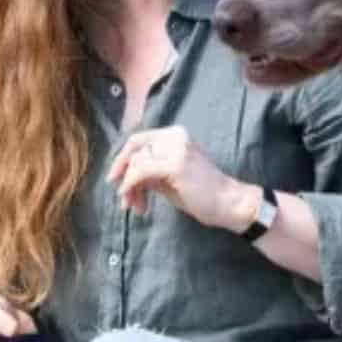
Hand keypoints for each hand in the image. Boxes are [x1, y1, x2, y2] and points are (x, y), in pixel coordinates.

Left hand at [107, 125, 257, 232]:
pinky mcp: (175, 164)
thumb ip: (148, 171)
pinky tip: (135, 201)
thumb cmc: (200, 194)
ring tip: (135, 206)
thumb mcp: (168, 178)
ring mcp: (175, 148)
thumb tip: (124, 175)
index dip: (122, 158)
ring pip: (136, 162)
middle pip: (134, 150)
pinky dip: (132, 185)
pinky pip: (141, 172)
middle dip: (123, 175)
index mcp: (175, 135)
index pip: (139, 140)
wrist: (227, 203)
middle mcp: (175, 136)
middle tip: (124, 199)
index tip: (114, 178)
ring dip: (129, 186)